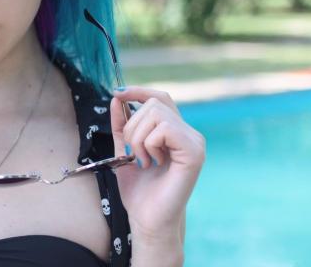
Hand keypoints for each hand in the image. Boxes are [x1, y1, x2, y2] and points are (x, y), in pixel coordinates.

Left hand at [109, 86, 205, 238]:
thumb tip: (116, 97)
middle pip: (153, 104)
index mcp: (175, 132)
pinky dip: (148, 145)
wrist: (147, 218)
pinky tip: (153, 163)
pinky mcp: (194, 152)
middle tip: (133, 154)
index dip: (139, 91)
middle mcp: (189, 133)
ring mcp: (194, 141)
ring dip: (138, 139)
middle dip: (132, 126)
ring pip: (156, 114)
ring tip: (143, 161)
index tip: (117, 93)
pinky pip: (164, 129)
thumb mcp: (123, 150)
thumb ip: (121, 124)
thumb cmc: (139, 189)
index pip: (161, 97)